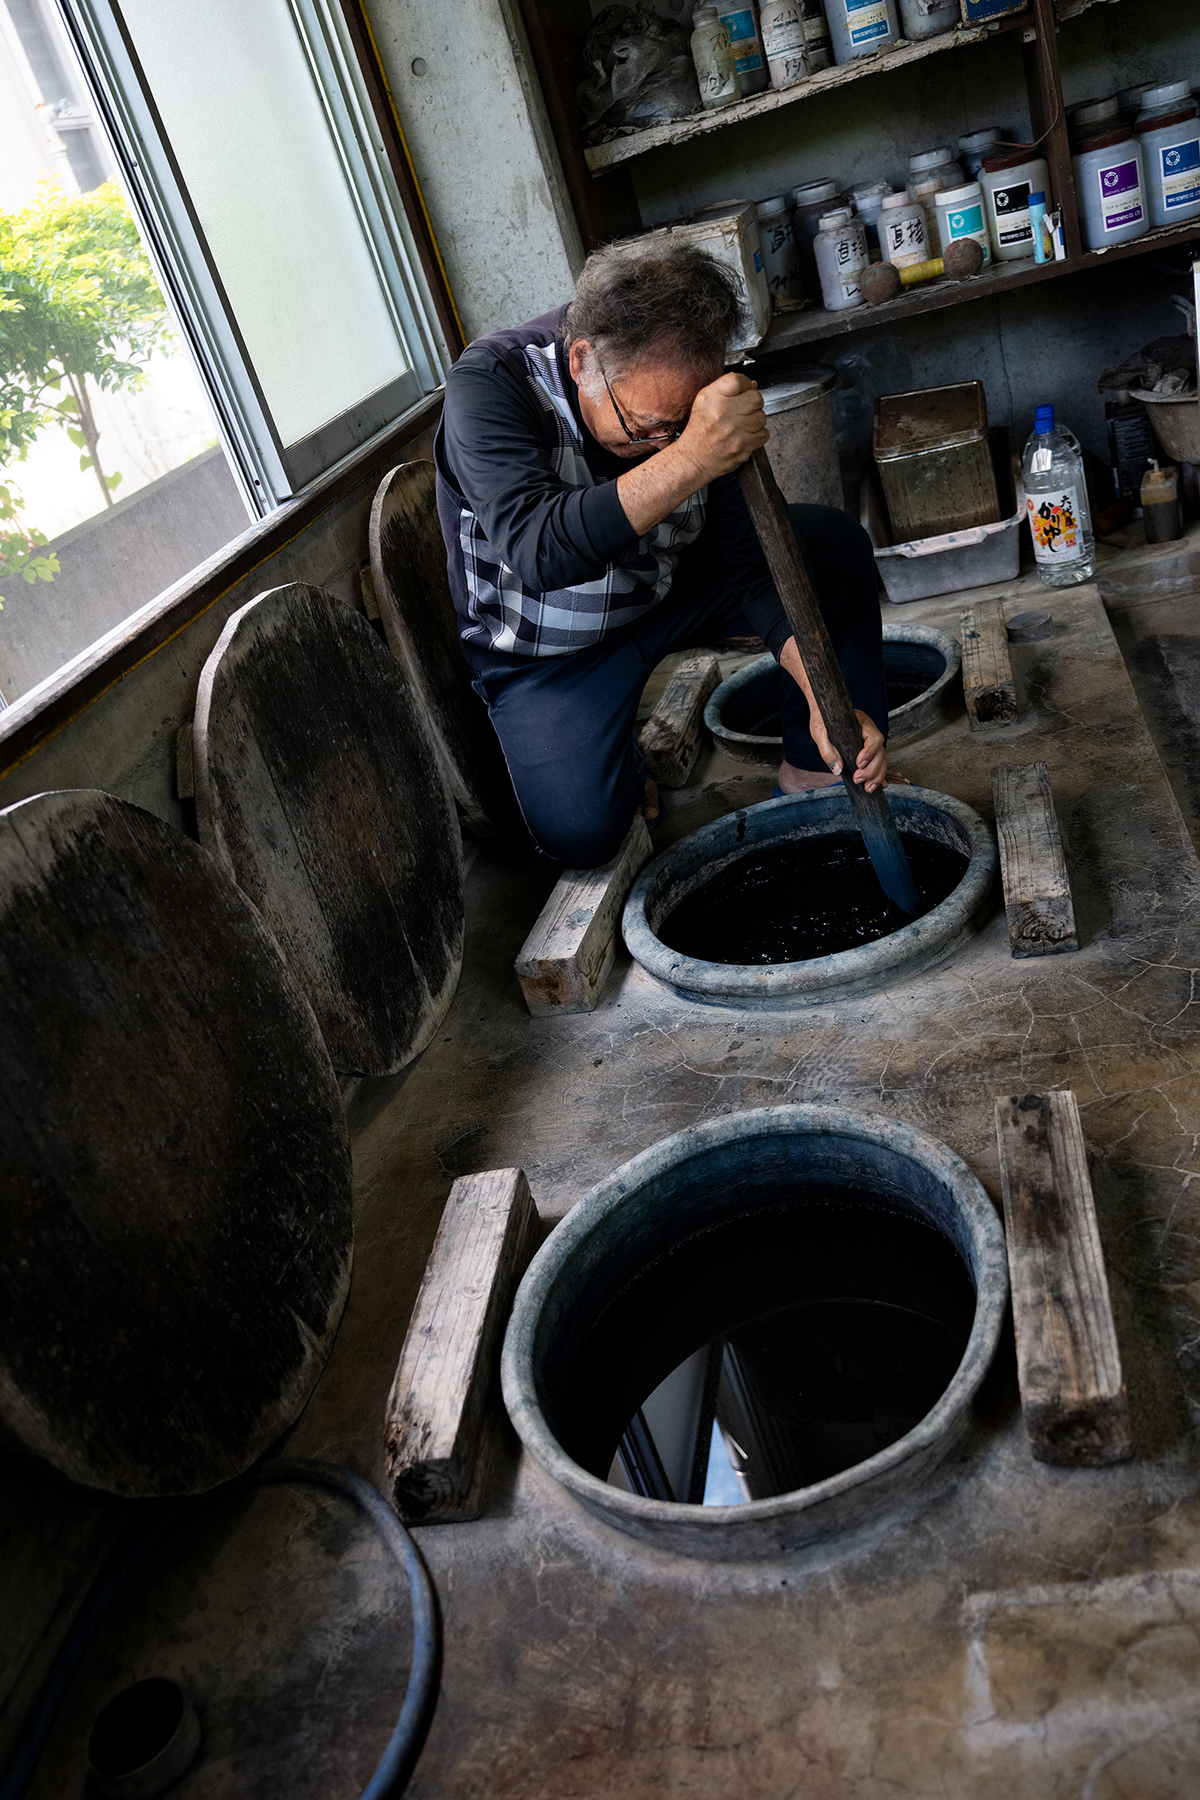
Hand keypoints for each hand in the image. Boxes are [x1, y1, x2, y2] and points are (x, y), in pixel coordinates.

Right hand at [671, 372, 768, 486]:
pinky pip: (763, 434)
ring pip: (762, 417)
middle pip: (756, 398)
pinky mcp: (742, 447)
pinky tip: (745, 435)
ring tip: (742, 425)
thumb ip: (727, 389)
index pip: (739, 380)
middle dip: (753, 403)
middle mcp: (723, 413)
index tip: (743, 391)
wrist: (693, 459)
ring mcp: (734, 431)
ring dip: (755, 421)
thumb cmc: (699, 431)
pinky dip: (758, 435)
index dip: (745, 385)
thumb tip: (752, 385)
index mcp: (712, 398)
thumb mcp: (704, 402)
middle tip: (744, 411)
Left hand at [807, 706, 887, 791]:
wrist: (824, 714)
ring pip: (881, 759)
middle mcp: (870, 732)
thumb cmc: (823, 720)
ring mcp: (871, 741)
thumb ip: (828, 751)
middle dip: (872, 769)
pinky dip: (879, 774)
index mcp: (862, 723)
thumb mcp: (820, 733)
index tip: (859, 765)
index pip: (874, 738)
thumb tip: (837, 769)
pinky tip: (879, 785)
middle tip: (858, 780)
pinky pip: (878, 762)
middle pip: (880, 752)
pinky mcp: (869, 750)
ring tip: (867, 788)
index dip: (869, 753)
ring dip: (877, 775)